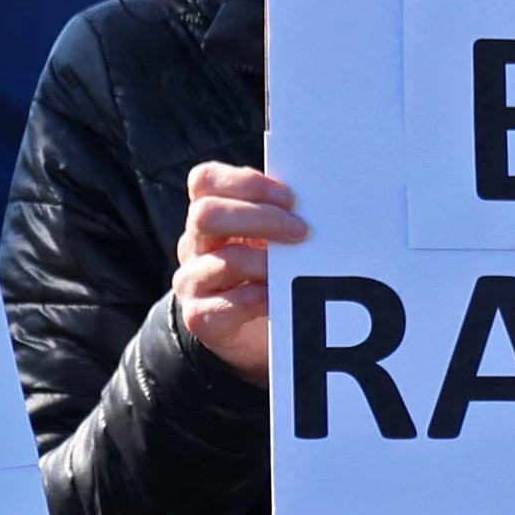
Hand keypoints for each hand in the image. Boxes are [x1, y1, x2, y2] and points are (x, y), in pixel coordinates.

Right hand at [174, 163, 305, 378]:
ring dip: (268, 262)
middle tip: (301, 232)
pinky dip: (261, 298)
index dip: (247, 183)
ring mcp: (192, 281)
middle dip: (262, 218)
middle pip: (208, 214)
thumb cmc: (267, 273)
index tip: (291, 198)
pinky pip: (229, 304)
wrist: (255, 333)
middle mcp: (194, 244)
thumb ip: (281, 216)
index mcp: (209, 215)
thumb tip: (322, 202)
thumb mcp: (269, 238)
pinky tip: (282, 297)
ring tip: (298, 270)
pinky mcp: (200, 317)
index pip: (206, 181)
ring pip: (225, 260)